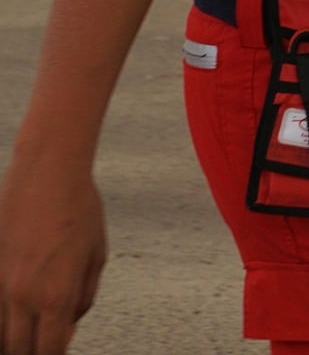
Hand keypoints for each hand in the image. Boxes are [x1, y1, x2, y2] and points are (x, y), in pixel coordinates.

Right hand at [0, 164, 106, 354]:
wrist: (46, 176)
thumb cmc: (80, 211)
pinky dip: (3, 318)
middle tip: (44, 346)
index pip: (48, 351)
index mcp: (56, 295)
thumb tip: (68, 328)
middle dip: (31, 354)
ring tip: (29, 334)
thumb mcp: (96, 258)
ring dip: (13, 339)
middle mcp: (22, 296)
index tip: (58, 353)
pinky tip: (16, 315)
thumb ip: (82, 299)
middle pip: (18, 349)